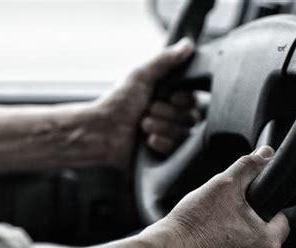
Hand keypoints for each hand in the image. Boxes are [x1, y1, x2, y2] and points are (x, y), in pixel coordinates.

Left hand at [96, 38, 198, 168]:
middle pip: (191, 118)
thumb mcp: (141, 75)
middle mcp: (171, 117)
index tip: (171, 97)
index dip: (184, 100)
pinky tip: (147, 140)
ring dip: (163, 127)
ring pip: (185, 134)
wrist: (102, 131)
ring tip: (143, 125)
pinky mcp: (164, 155)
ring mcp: (168, 137)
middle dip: (168, 114)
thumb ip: (165, 60)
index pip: (194, 100)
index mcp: (168, 98)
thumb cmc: (117, 102)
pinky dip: (162, 143)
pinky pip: (178, 151)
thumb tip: (187, 44)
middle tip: (148, 110)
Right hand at [144, 146, 289, 247]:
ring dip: (232, 238)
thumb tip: (266, 154)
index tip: (245, 201)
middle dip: (245, 222)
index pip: (280, 220)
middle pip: (261, 235)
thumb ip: (248, 167)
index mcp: (268, 244)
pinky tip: (202, 243)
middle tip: (222, 212)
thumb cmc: (194, 225)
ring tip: (209, 227)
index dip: (264, 205)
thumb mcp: (224, 185)